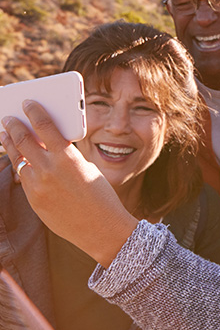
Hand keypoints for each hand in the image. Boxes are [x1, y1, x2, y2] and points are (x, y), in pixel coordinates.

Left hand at [0, 101, 137, 266]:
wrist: (100, 227)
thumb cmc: (99, 193)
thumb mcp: (85, 166)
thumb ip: (64, 155)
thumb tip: (45, 143)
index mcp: (67, 157)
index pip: (45, 126)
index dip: (34, 112)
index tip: (28, 102)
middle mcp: (49, 170)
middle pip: (24, 141)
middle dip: (14, 126)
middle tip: (8, 117)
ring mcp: (39, 187)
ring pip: (18, 160)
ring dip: (11, 145)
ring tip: (5, 135)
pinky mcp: (34, 201)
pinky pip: (23, 178)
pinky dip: (20, 165)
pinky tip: (18, 159)